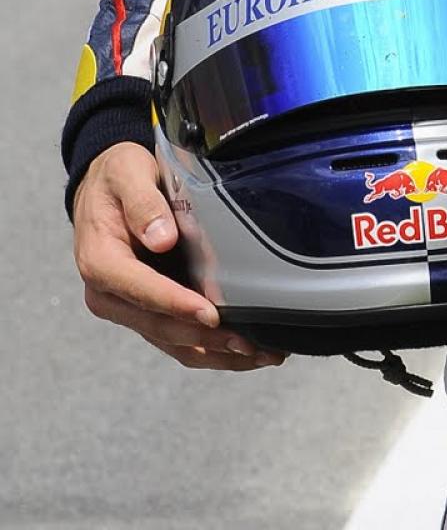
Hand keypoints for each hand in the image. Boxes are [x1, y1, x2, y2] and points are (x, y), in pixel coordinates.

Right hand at [72, 144, 282, 371]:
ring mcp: (129, 308)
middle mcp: (111, 295)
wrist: (107, 187)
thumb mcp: (127, 174)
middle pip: (160, 326)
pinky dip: (211, 348)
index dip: (176, 305)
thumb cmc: (118, 178)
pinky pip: (179, 339)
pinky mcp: (148, 312)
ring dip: (216, 353)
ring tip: (261, 354)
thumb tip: (161, 238)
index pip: (141, 291)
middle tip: (250, 343)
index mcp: (102, 263)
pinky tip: (246, 350)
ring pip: (173, 342)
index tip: (210, 314)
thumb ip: (143, 204)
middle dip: (206, 337)